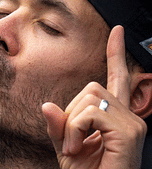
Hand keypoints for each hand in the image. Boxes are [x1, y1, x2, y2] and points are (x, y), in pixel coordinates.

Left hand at [42, 26, 147, 168]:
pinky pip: (90, 113)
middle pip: (91, 88)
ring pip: (89, 98)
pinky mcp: (128, 132)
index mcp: (115, 117)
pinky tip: (78, 147)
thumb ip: (57, 124)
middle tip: (72, 140)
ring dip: (72, 123)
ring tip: (75, 146)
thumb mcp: (65, 145)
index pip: (118, 79)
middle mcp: (129, 117)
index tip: (117, 32)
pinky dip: (75, 129)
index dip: (116, 54)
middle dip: (71, 113)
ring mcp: (132, 124)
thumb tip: (47, 104)